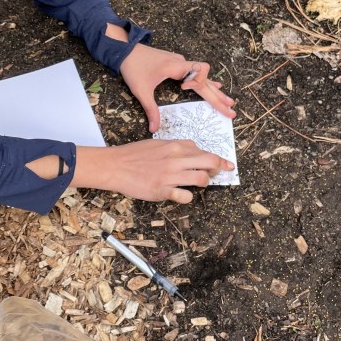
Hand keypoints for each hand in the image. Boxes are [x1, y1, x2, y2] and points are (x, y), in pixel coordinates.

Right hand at [72, 140, 233, 204]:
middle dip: (220, 168)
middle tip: (224, 173)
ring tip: (199, 184)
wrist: (115, 165)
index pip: (203, 151)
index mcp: (174, 146)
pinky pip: (184, 196)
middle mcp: (175, 159)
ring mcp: (169, 175)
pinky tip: (182, 195)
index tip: (225, 164)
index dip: (217, 159)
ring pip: (200, 179)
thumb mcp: (157, 143)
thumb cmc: (134, 154)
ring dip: (204, 182)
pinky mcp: (162, 190)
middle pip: (209, 162)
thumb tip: (194, 149)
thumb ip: (176, 146)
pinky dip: (187, 197)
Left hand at [119, 42, 235, 132]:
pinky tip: (215, 87)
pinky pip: (196, 74)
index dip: (198, 82)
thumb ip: (150, 110)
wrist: (124, 49)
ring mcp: (180, 63)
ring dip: (214, 90)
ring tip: (228, 102)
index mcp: (175, 66)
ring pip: (203, 77)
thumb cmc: (132, 67)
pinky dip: (206, 83)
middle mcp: (182, 63)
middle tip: (230, 110)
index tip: (183, 88)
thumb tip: (154, 129)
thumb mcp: (141, 90)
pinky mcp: (177, 64)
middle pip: (206, 80)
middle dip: (218, 96)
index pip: (200, 72)